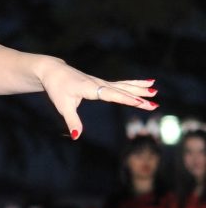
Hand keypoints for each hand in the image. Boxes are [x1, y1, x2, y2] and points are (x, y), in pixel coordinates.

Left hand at [38, 60, 156, 139]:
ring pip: (123, 86)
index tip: (140, 102)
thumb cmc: (57, 88)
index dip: (126, 98)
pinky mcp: (101, 82)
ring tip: (154, 90)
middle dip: (138, 97)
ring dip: (139, 89)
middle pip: (121, 91)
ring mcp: (101, 82)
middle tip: (154, 103)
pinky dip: (134, 84)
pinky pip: (121, 84)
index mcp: (90, 88)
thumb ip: (72, 121)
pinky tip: (147, 83)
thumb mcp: (63, 106)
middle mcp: (98, 83)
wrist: (53, 71)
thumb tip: (76, 136)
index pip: (111, 94)